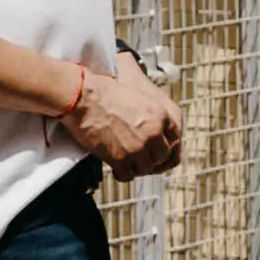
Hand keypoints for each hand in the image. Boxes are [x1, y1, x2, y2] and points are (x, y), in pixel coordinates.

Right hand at [69, 63, 183, 174]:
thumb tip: (150, 98)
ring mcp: (138, 147)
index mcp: (161, 113)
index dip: (168, 145)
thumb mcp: (137, 84)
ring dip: (137, 167)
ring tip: (129, 163)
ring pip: (146, 168)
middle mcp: (154, 131)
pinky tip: (117, 169)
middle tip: (143, 158)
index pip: (176, 137)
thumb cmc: (104, 86)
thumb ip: (149, 95)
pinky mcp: (120, 159)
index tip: (161, 150)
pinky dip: (122, 174)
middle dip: (153, 158)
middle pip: (163, 156)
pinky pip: (128, 175)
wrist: (83, 96)